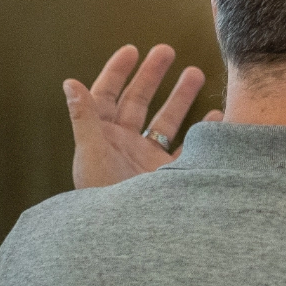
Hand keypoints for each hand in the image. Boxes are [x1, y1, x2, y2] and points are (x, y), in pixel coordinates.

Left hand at [64, 44, 220, 189]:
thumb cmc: (102, 195)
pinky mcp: (166, 174)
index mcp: (103, 134)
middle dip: (152, 75)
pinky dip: (201, 132)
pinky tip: (215, 117)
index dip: (117, 72)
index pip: (107, 95)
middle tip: (167, 50)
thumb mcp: (91, 154)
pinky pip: (186, 147)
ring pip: (166, 119)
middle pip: (139, 101)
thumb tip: (70, 83)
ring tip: (196, 72)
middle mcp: (125, 143)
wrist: (126, 235)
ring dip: (179, 96)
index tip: (132, 50)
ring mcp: (147, 158)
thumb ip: (84, 118)